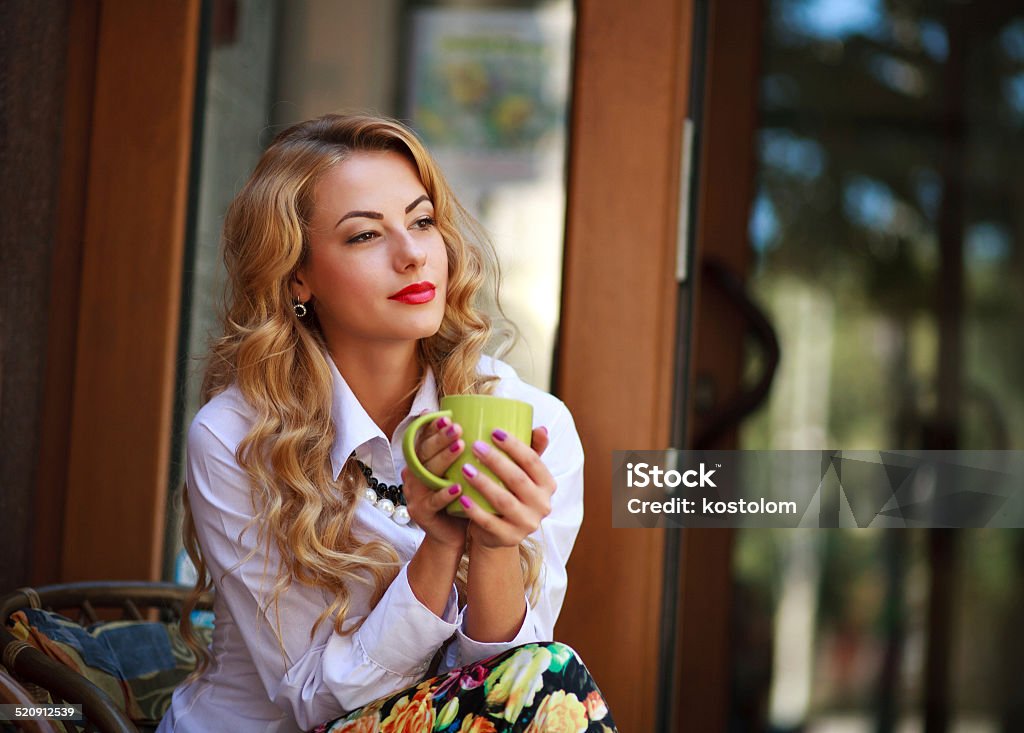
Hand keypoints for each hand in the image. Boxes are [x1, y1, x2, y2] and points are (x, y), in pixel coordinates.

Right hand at [402, 416, 467, 549]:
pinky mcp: (422, 513)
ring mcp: (415, 494)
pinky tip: (458, 487)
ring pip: (426, 473)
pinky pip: (432, 502)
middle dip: (441, 438)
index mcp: (421, 463)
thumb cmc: (459, 498)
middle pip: (424, 452)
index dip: (433, 427)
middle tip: (457, 427)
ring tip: (461, 446)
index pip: (423, 440)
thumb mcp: (459, 472)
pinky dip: (445, 494)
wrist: (450, 535)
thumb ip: (464, 452)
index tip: (447, 416)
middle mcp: (413, 476)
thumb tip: (486, 423)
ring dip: (443, 458)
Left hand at [458, 427, 553, 548]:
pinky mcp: (508, 538)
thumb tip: (541, 428)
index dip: (514, 445)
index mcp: (547, 485)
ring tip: (465, 468)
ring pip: (504, 501)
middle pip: (517, 479)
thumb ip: (531, 450)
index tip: (494, 431)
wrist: (499, 532)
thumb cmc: (509, 493)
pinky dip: (475, 510)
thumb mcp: (522, 473)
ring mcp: (526, 524)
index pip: (533, 461)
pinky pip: (490, 523)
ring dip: (484, 483)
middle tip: (475, 446)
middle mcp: (542, 505)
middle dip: (495, 461)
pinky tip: (462, 497)